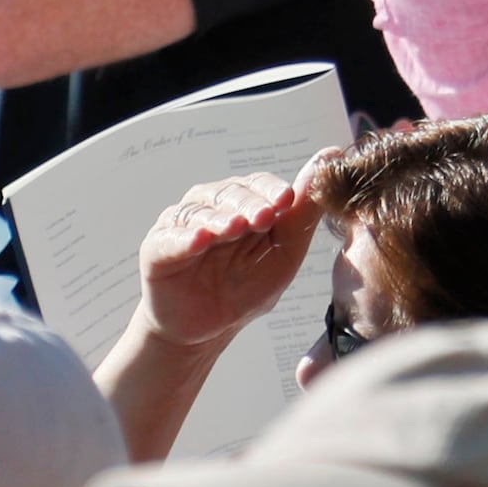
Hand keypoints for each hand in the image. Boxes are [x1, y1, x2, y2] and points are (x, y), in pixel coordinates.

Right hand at [135, 156, 329, 348]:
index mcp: (245, 203)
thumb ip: (303, 212)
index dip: (273, 190)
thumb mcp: (283, 254)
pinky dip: (185, 238)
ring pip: (202, 211)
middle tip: (265, 216)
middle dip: (250, 204)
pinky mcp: (157, 247)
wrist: (207, 331)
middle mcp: (212, 205)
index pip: (259, 185)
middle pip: (231, 194)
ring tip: (235, 227)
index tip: (288, 200)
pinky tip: (200, 240)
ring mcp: (182, 224)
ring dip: (221, 218)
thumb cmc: (247, 288)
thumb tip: (331, 155)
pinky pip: (171, 239)